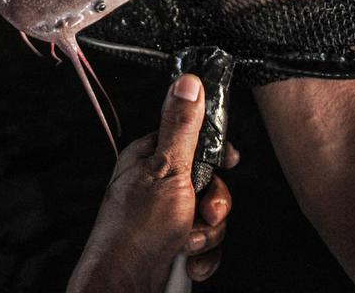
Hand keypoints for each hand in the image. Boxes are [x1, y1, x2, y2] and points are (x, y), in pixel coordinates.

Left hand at [68, 74, 239, 292]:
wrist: (124, 288)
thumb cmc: (135, 231)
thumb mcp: (166, 169)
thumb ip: (181, 127)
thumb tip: (188, 82)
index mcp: (150, 159)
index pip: (194, 141)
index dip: (217, 153)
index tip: (230, 160)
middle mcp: (157, 187)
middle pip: (210, 182)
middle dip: (214, 204)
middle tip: (204, 213)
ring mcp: (166, 219)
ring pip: (212, 216)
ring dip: (207, 234)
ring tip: (188, 243)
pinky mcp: (174, 247)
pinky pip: (207, 245)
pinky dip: (203, 257)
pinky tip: (188, 263)